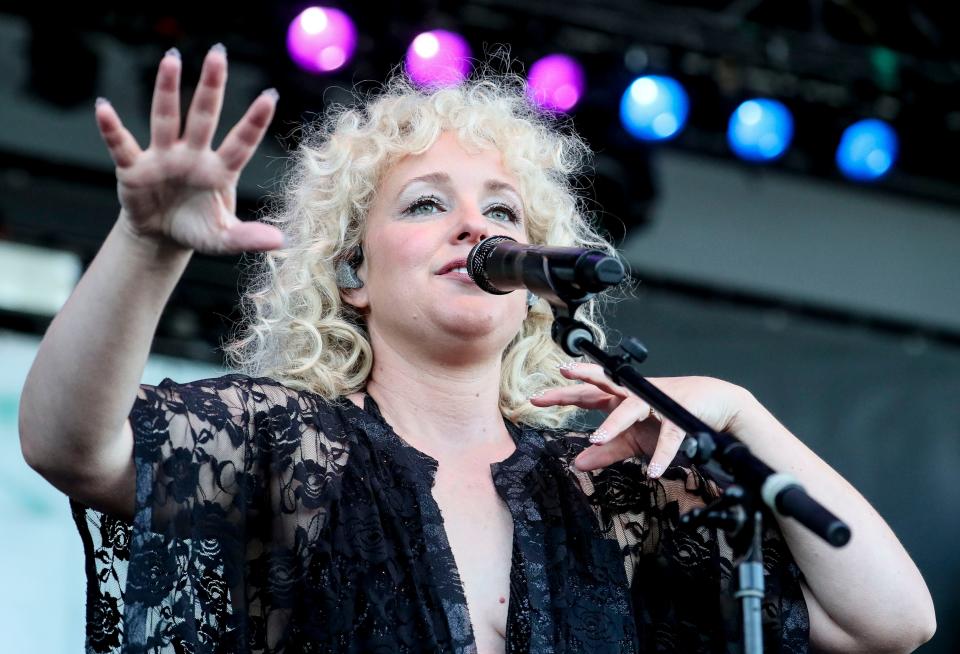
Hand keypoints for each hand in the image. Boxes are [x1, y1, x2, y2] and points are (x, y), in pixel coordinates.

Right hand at [95, 44, 283, 253]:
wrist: (160, 236)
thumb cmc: (197, 229)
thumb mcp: (223, 239)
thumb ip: (248, 238)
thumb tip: (280, 241)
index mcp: (219, 170)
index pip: (241, 142)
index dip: (255, 121)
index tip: (271, 96)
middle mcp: (192, 155)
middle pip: (203, 116)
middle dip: (211, 86)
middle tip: (218, 53)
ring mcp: (163, 157)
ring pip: (166, 118)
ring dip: (167, 89)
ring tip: (172, 59)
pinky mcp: (134, 167)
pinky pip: (122, 144)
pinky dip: (111, 128)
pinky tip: (104, 109)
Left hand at [530, 363, 755, 475]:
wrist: (715, 406)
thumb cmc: (669, 419)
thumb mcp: (633, 440)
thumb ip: (607, 450)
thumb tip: (576, 463)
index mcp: (621, 399)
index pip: (587, 394)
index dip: (563, 395)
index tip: (535, 398)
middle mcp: (635, 396)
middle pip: (604, 384)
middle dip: (582, 379)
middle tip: (561, 376)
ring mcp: (657, 403)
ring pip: (631, 409)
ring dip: (614, 424)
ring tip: (597, 439)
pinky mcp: (680, 416)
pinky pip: (668, 437)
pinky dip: (662, 455)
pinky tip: (654, 471)